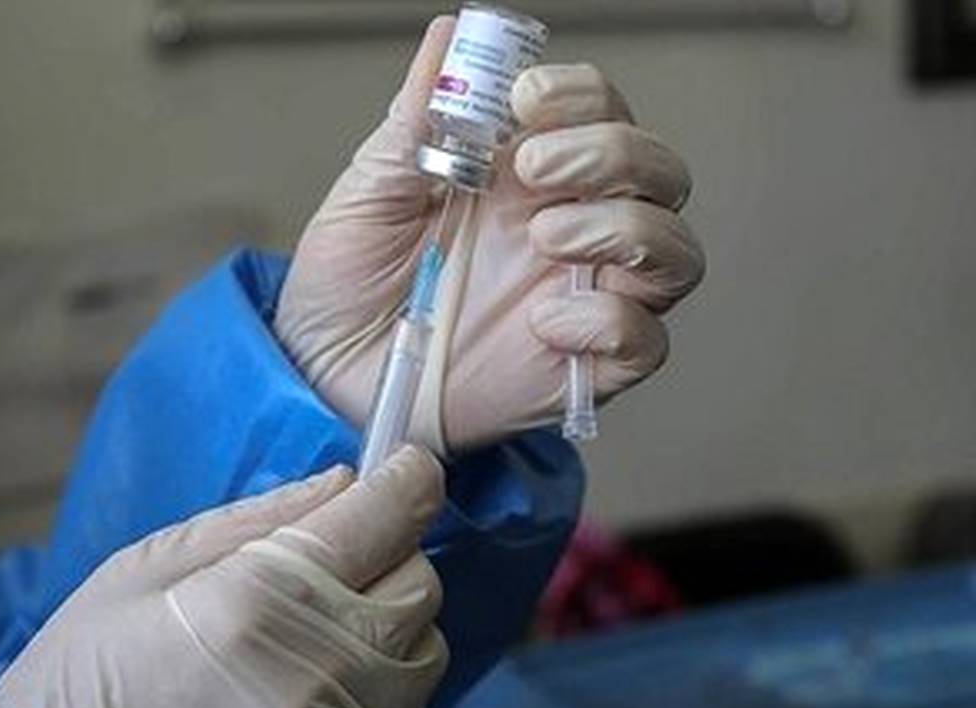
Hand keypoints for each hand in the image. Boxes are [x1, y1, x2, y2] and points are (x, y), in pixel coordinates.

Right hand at [0, 448, 447, 707]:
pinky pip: (407, 706)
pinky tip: (322, 665)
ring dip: (393, 614)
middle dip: (393, 547)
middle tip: (341, 544)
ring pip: (426, 646)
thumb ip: (255, 519)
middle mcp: (318, 669)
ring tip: (327, 612)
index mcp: (259, 598)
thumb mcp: (145, 569)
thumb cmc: (80, 683)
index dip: (407, 477)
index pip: (388, 517)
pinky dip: (385, 670)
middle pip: (421, 580)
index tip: (403, 464)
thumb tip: (340, 482)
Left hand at [276, 17, 704, 451]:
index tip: (525, 100)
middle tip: (535, 166)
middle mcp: (567, 230)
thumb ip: (416, 123)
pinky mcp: (582, 366)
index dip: (583, 97)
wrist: (326, 376)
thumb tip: (449, 38)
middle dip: (613, 153)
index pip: (601, 114)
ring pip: (675, 251)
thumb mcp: (370, 195)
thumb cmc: (347, 289)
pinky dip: (612, 322)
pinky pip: (645, 341)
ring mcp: (581, 296)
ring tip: (543, 234)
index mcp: (524, 180)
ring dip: (625, 228)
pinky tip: (544, 324)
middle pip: (658, 174)